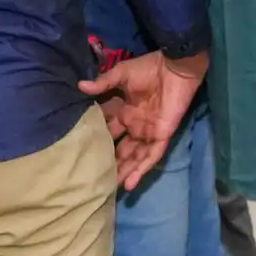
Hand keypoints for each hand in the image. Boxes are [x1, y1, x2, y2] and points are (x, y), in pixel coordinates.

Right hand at [77, 50, 206, 190]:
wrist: (175, 67)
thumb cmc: (149, 69)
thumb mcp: (121, 75)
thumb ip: (103, 84)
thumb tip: (80, 86)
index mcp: (123, 112)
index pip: (107, 130)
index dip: (97, 141)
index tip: (80, 153)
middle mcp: (134, 125)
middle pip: (120, 149)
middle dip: (109, 162)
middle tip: (93, 178)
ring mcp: (147, 132)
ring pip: (133, 157)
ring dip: (123, 172)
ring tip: (109, 188)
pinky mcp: (161, 136)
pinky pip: (150, 157)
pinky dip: (140, 170)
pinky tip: (130, 184)